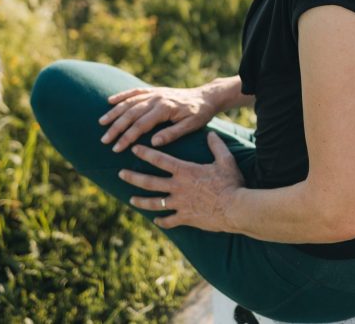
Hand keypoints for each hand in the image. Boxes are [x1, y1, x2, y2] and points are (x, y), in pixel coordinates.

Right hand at [98, 83, 218, 152]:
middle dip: (116, 127)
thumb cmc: (200, 114)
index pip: (141, 125)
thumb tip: (153, 143)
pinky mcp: (155, 91)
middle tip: (104, 140)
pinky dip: (122, 95)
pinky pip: (135, 92)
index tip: (116, 148)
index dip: (127, 137)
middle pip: (131, 113)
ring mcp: (155, 93)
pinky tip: (110, 101)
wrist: (207, 96)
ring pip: (130, 102)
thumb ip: (172, 134)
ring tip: (102, 123)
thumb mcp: (191, 126)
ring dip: (114, 112)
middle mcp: (157, 98)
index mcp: (165, 108)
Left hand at [119, 131, 245, 231]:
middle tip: (120, 173)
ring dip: (141, 201)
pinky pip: (169, 220)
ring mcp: (180, 204)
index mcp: (185, 171)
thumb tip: (211, 134)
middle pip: (150, 182)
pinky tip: (157, 221)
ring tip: (130, 199)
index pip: (160, 160)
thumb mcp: (225, 160)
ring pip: (154, 203)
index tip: (134, 148)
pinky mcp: (185, 218)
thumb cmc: (231, 183)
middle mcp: (178, 187)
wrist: (235, 208)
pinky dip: (162, 221)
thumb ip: (216, 146)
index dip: (146, 153)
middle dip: (133, 177)